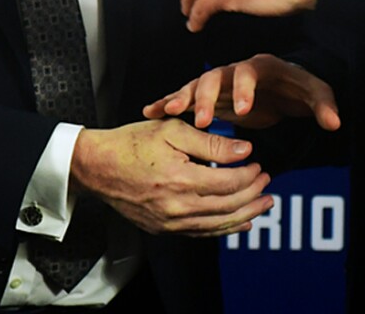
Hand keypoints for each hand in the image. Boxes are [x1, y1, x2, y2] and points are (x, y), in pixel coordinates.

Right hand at [70, 119, 271, 236]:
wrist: (97, 166)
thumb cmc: (131, 143)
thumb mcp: (174, 130)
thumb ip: (212, 143)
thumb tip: (244, 150)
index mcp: (180, 179)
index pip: (228, 182)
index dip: (249, 175)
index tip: (259, 165)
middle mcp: (176, 206)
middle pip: (227, 206)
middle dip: (253, 195)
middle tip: (267, 183)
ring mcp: (169, 222)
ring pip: (217, 225)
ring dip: (245, 215)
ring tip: (263, 205)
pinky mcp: (163, 229)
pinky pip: (201, 233)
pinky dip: (224, 229)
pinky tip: (239, 223)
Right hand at [143, 54, 340, 132]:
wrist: (283, 86)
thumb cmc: (297, 88)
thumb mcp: (314, 93)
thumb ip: (323, 105)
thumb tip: (334, 122)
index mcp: (260, 66)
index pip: (248, 73)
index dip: (245, 89)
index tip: (243, 110)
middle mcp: (234, 71)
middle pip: (214, 77)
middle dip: (204, 96)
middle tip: (199, 119)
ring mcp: (219, 83)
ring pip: (194, 86)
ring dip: (180, 99)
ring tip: (164, 113)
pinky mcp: (208, 97)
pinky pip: (185, 98)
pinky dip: (168, 102)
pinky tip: (150, 112)